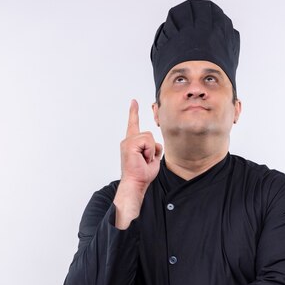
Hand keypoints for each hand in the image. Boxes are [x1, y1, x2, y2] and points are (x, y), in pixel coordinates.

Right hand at [113, 100, 162, 228]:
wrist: (136, 183)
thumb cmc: (142, 174)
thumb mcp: (152, 158)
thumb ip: (154, 148)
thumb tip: (157, 144)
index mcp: (132, 143)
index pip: (133, 124)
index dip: (133, 112)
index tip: (133, 102)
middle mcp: (128, 140)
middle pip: (148, 134)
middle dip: (152, 148)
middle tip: (145, 160)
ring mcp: (127, 142)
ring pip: (148, 137)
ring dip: (150, 151)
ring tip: (144, 160)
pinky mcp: (129, 144)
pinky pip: (147, 141)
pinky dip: (148, 152)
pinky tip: (142, 159)